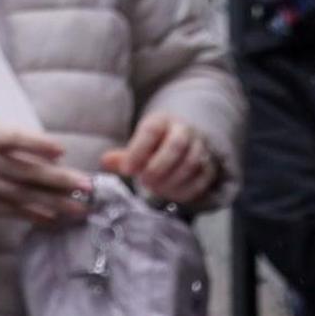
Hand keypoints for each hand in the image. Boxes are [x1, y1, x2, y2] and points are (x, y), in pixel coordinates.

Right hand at [0, 121, 91, 225]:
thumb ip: (11, 140)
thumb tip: (54, 153)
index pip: (12, 137)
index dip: (36, 143)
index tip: (61, 150)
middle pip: (25, 171)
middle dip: (59, 179)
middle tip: (86, 185)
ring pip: (24, 195)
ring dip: (54, 202)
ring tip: (80, 207)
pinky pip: (13, 212)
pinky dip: (35, 215)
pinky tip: (55, 218)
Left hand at [102, 112, 218, 205]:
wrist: (186, 143)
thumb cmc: (157, 147)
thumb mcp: (139, 145)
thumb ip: (124, 156)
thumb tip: (105, 161)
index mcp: (162, 121)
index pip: (151, 131)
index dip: (138, 151)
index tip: (127, 170)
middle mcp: (184, 130)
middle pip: (176, 145)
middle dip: (158, 167)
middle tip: (144, 182)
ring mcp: (200, 147)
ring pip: (191, 163)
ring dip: (171, 180)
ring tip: (155, 189)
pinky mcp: (209, 165)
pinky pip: (201, 179)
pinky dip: (185, 190)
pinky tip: (170, 194)